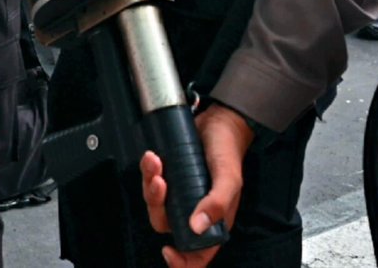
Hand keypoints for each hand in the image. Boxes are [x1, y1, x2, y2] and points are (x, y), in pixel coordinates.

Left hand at [139, 104, 253, 266]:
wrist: (219, 123)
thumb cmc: (228, 153)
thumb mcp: (229, 180)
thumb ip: (217, 204)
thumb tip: (197, 226)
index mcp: (212, 221)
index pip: (196, 254)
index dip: (182, 261)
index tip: (169, 252)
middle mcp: (193, 211)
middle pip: (166, 224)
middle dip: (157, 205)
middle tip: (161, 183)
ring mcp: (179, 194)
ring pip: (155, 202)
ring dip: (150, 184)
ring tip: (155, 162)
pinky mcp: (168, 177)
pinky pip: (151, 182)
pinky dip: (148, 171)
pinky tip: (153, 158)